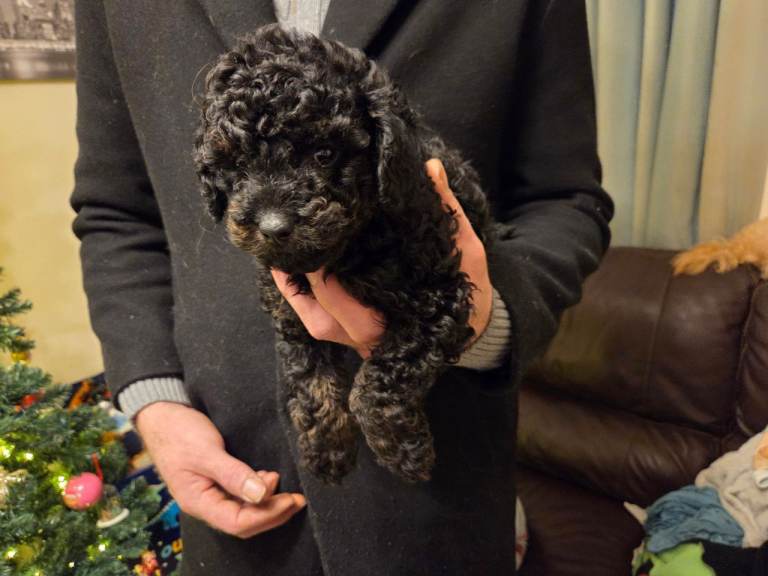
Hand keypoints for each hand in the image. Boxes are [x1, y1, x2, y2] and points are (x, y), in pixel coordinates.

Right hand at [135, 402, 305, 538]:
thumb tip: (261, 495)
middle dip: (273, 512)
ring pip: (244, 509)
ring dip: (268, 502)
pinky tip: (268, 478)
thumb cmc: (178, 432)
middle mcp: (206, 503)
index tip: (291, 499)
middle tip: (298, 498)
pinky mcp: (217, 481)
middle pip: (244, 521)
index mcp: (198, 502)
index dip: (267, 515)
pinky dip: (259, 490)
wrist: (162, 415)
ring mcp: (211, 493)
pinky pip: (241, 496)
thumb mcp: (207, 452)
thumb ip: (233, 474)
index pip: (238, 523)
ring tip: (284, 484)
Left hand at [272, 158, 492, 353]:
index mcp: (388, 317)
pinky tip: (292, 268)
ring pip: (309, 316)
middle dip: (299, 267)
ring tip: (281, 248)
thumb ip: (446, 211)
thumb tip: (429, 167)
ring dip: (292, 283)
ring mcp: (354, 340)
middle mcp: (364, 334)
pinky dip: (300, 296)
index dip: (320, 256)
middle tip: (291, 229)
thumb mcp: (465, 251)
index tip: (316, 224)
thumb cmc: (466, 293)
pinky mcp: (350, 339)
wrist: (473, 335)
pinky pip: (315, 320)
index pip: (336, 288)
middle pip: (315, 303)